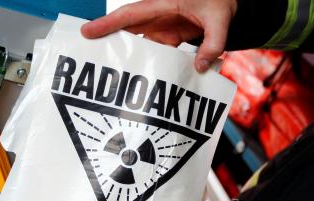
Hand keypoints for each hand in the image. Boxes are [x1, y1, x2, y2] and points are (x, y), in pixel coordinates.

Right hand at [81, 0, 237, 71]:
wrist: (227, 1)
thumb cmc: (221, 1)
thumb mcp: (221, 18)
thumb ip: (213, 43)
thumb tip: (199, 68)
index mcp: (163, 3)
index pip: (131, 14)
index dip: (108, 23)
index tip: (87, 31)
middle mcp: (156, 15)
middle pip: (126, 28)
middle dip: (106, 40)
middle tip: (86, 55)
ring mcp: (161, 27)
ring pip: (137, 42)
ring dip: (126, 56)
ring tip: (111, 75)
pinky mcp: (168, 37)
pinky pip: (152, 51)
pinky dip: (146, 64)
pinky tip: (141, 80)